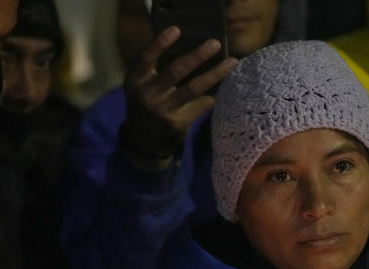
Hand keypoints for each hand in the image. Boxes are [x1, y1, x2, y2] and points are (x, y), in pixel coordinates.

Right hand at [120, 26, 237, 168]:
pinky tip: (225, 86)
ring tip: (232, 62)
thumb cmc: (146, 101)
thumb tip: (190, 45)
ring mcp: (164, 110)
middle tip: (215, 44)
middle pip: (176, 71)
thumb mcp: (140, 84)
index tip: (177, 30)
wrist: (143, 139)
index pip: (145, 57)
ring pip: (194, 88)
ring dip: (215, 74)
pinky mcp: (178, 123)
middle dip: (197, 56)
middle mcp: (149, 94)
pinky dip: (214, 94)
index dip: (160, 43)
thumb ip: (154, 67)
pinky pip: (202, 104)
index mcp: (136, 79)